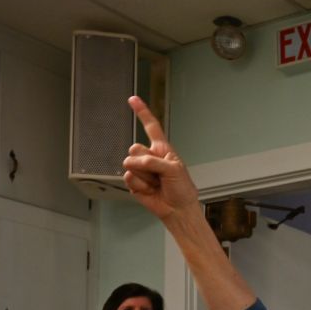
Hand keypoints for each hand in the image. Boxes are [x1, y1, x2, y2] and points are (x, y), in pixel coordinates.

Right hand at [122, 97, 200, 220]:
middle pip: (134, 148)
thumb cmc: (182, 190)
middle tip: (159, 174)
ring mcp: (141, 169)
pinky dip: (140, 185)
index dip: (142, 112)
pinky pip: (128, 177)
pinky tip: (150, 190)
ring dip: (145, 176)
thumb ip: (154, 161)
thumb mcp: (175, 170)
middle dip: (146, 162)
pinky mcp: (134, 182)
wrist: (178, 209)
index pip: (151, 127)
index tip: (133, 100)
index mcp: (162, 150)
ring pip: (130, 163)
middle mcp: (150, 157)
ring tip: (157, 183)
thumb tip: (135, 163)